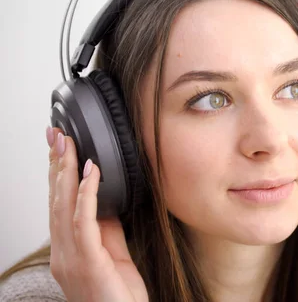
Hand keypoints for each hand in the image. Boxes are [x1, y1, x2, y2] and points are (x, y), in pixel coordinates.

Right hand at [47, 127, 148, 301]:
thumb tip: (105, 198)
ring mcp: (71, 259)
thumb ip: (106, 228)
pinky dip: (86, 194)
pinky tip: (90, 173)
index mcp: (68, 250)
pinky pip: (84, 223)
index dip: (56, 174)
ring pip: (63, 207)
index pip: (58, 204)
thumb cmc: (119, 296)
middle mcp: (62, 253)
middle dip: (55, 165)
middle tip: (56, 134)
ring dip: (66, 172)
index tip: (58, 147)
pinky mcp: (87, 263)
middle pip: (54, 200)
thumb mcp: (113, 254)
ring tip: (69, 144)